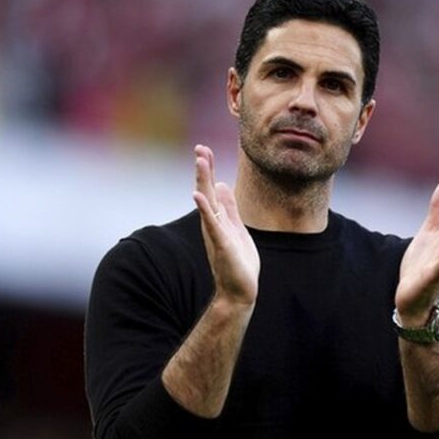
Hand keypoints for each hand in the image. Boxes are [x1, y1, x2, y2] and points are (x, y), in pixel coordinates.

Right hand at [192, 145, 259, 306]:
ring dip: (204, 181)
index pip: (211, 189)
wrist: (239, 290)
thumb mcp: (236, 228)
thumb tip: (223, 185)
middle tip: (199, 148)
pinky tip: (199, 195)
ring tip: (200, 162)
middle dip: (204, 170)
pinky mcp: (222, 244)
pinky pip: (212, 224)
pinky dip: (205, 209)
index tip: (204, 149)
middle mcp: (213, 223)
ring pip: (208, 203)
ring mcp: (216, 233)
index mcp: (218, 218)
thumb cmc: (238, 262)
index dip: (208, 170)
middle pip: (206, 191)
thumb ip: (229, 208)